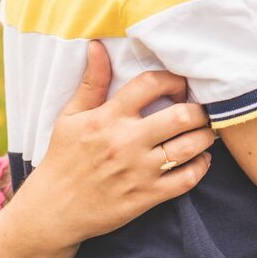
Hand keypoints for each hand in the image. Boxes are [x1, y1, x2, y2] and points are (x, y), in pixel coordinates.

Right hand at [22, 41, 215, 246]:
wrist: (52, 211)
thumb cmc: (62, 159)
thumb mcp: (70, 117)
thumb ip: (91, 82)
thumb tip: (97, 46)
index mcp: (108, 117)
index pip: (151, 84)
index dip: (173, 79)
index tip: (180, 85)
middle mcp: (126, 141)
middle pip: (182, 115)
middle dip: (200, 110)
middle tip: (202, 111)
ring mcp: (138, 171)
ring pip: (190, 147)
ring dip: (205, 137)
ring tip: (205, 132)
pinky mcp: (146, 197)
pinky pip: (187, 179)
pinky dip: (201, 167)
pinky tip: (200, 159)